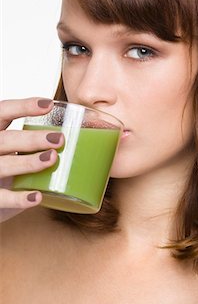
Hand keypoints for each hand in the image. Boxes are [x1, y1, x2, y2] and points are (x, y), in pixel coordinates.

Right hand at [0, 98, 63, 222]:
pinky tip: (37, 197)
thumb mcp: (13, 151)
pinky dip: (18, 199)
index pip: (2, 112)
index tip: (49, 104)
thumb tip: (84, 132)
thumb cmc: (8, 170)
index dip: (22, 107)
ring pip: (2, 166)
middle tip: (59, 139)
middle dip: (32, 139)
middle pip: (5, 140)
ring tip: (52, 158)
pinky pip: (1, 199)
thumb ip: (32, 143)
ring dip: (28, 162)